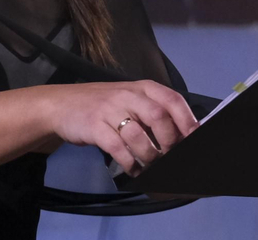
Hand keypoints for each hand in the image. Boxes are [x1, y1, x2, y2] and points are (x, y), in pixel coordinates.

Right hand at [42, 80, 197, 176]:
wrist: (62, 105)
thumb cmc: (104, 105)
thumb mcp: (131, 100)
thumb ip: (154, 112)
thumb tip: (184, 135)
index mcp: (143, 88)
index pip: (173, 99)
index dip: (187, 120)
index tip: (195, 139)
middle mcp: (128, 95)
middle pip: (158, 116)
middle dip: (169, 140)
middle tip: (169, 155)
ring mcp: (110, 109)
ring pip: (138, 135)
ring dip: (149, 155)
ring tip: (150, 164)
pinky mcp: (94, 126)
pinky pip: (117, 148)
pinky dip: (129, 162)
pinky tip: (133, 169)